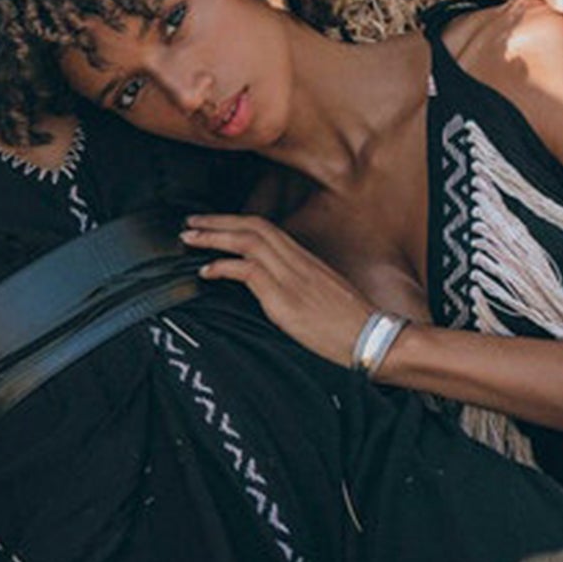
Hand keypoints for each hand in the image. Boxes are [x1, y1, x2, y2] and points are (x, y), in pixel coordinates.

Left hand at [181, 214, 374, 366]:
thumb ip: (297, 287)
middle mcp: (298, 261)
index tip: (212, 223)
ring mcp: (292, 277)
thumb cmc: (352, 326)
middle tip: (189, 223)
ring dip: (213, 237)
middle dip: (217, 222)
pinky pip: (248, 270)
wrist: (374, 339)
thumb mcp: (322, 297)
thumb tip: (271, 290)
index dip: (236, 222)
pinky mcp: (285, 298)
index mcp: (306, 259)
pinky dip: (222, 266)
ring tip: (188, 240)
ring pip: (247, 241)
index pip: (266, 228)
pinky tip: (206, 271)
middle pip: (252, 226)